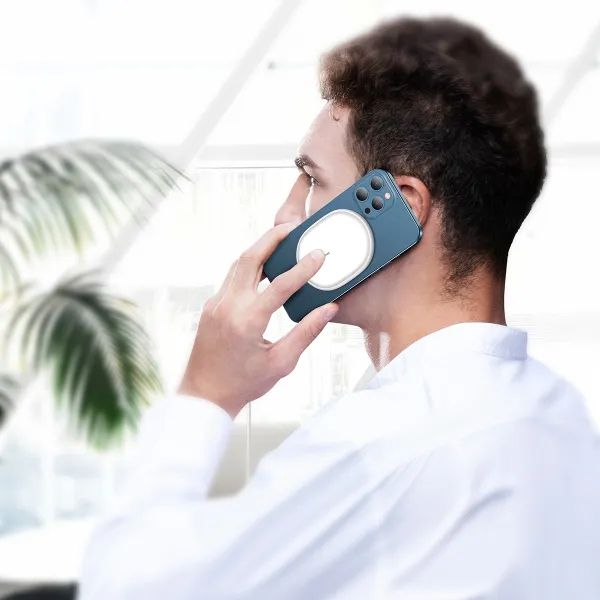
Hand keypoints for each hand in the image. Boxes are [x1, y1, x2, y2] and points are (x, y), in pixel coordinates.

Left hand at [177, 221, 338, 418]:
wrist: (204, 395)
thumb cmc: (243, 384)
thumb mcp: (281, 363)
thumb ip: (306, 333)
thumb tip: (328, 309)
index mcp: (247, 321)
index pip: (280, 285)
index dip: (303, 268)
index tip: (319, 254)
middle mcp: (228, 306)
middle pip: (250, 258)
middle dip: (272, 238)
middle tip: (293, 226)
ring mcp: (216, 304)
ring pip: (238, 264)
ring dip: (259, 248)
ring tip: (281, 239)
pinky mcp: (212, 306)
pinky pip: (232, 277)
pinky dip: (249, 264)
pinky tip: (264, 265)